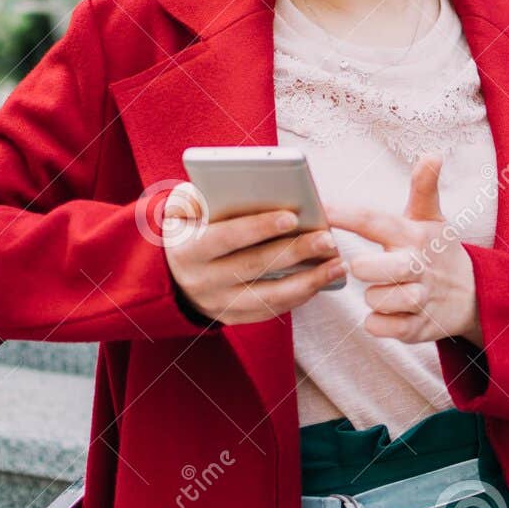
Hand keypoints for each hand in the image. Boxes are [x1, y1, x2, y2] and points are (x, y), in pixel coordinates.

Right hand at [161, 183, 344, 325]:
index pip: (225, 238)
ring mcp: (218, 304)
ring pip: (268, 296)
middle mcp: (202, 282)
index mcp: (188, 251)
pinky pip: (271, 310)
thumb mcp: (178, 211)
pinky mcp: (234, 317)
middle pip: (254, 267)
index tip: (292, 216)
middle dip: (294, 251)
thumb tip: (213, 190)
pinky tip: (323, 279)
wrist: (171, 276)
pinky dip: (299, 296)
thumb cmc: (187, 231)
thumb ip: (190, 197)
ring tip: (337, 264)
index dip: (258, 227)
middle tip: (327, 238)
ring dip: (308, 281)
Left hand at [323, 154, 482, 346]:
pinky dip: (378, 322)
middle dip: (363, 268)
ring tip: (383, 288)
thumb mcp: (432, 217)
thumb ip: (424, 187)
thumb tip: (433, 154)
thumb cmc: (437, 250)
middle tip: (363, 265)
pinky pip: (383, 327)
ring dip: (373, 297)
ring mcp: (420, 298)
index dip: (344, 215)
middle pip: (375, 268)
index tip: (319, 209)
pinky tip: (387, 311)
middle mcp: (417, 265)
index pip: (374, 221)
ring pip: (378, 300)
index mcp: (413, 234)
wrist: (473, 294)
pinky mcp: (419, 327)